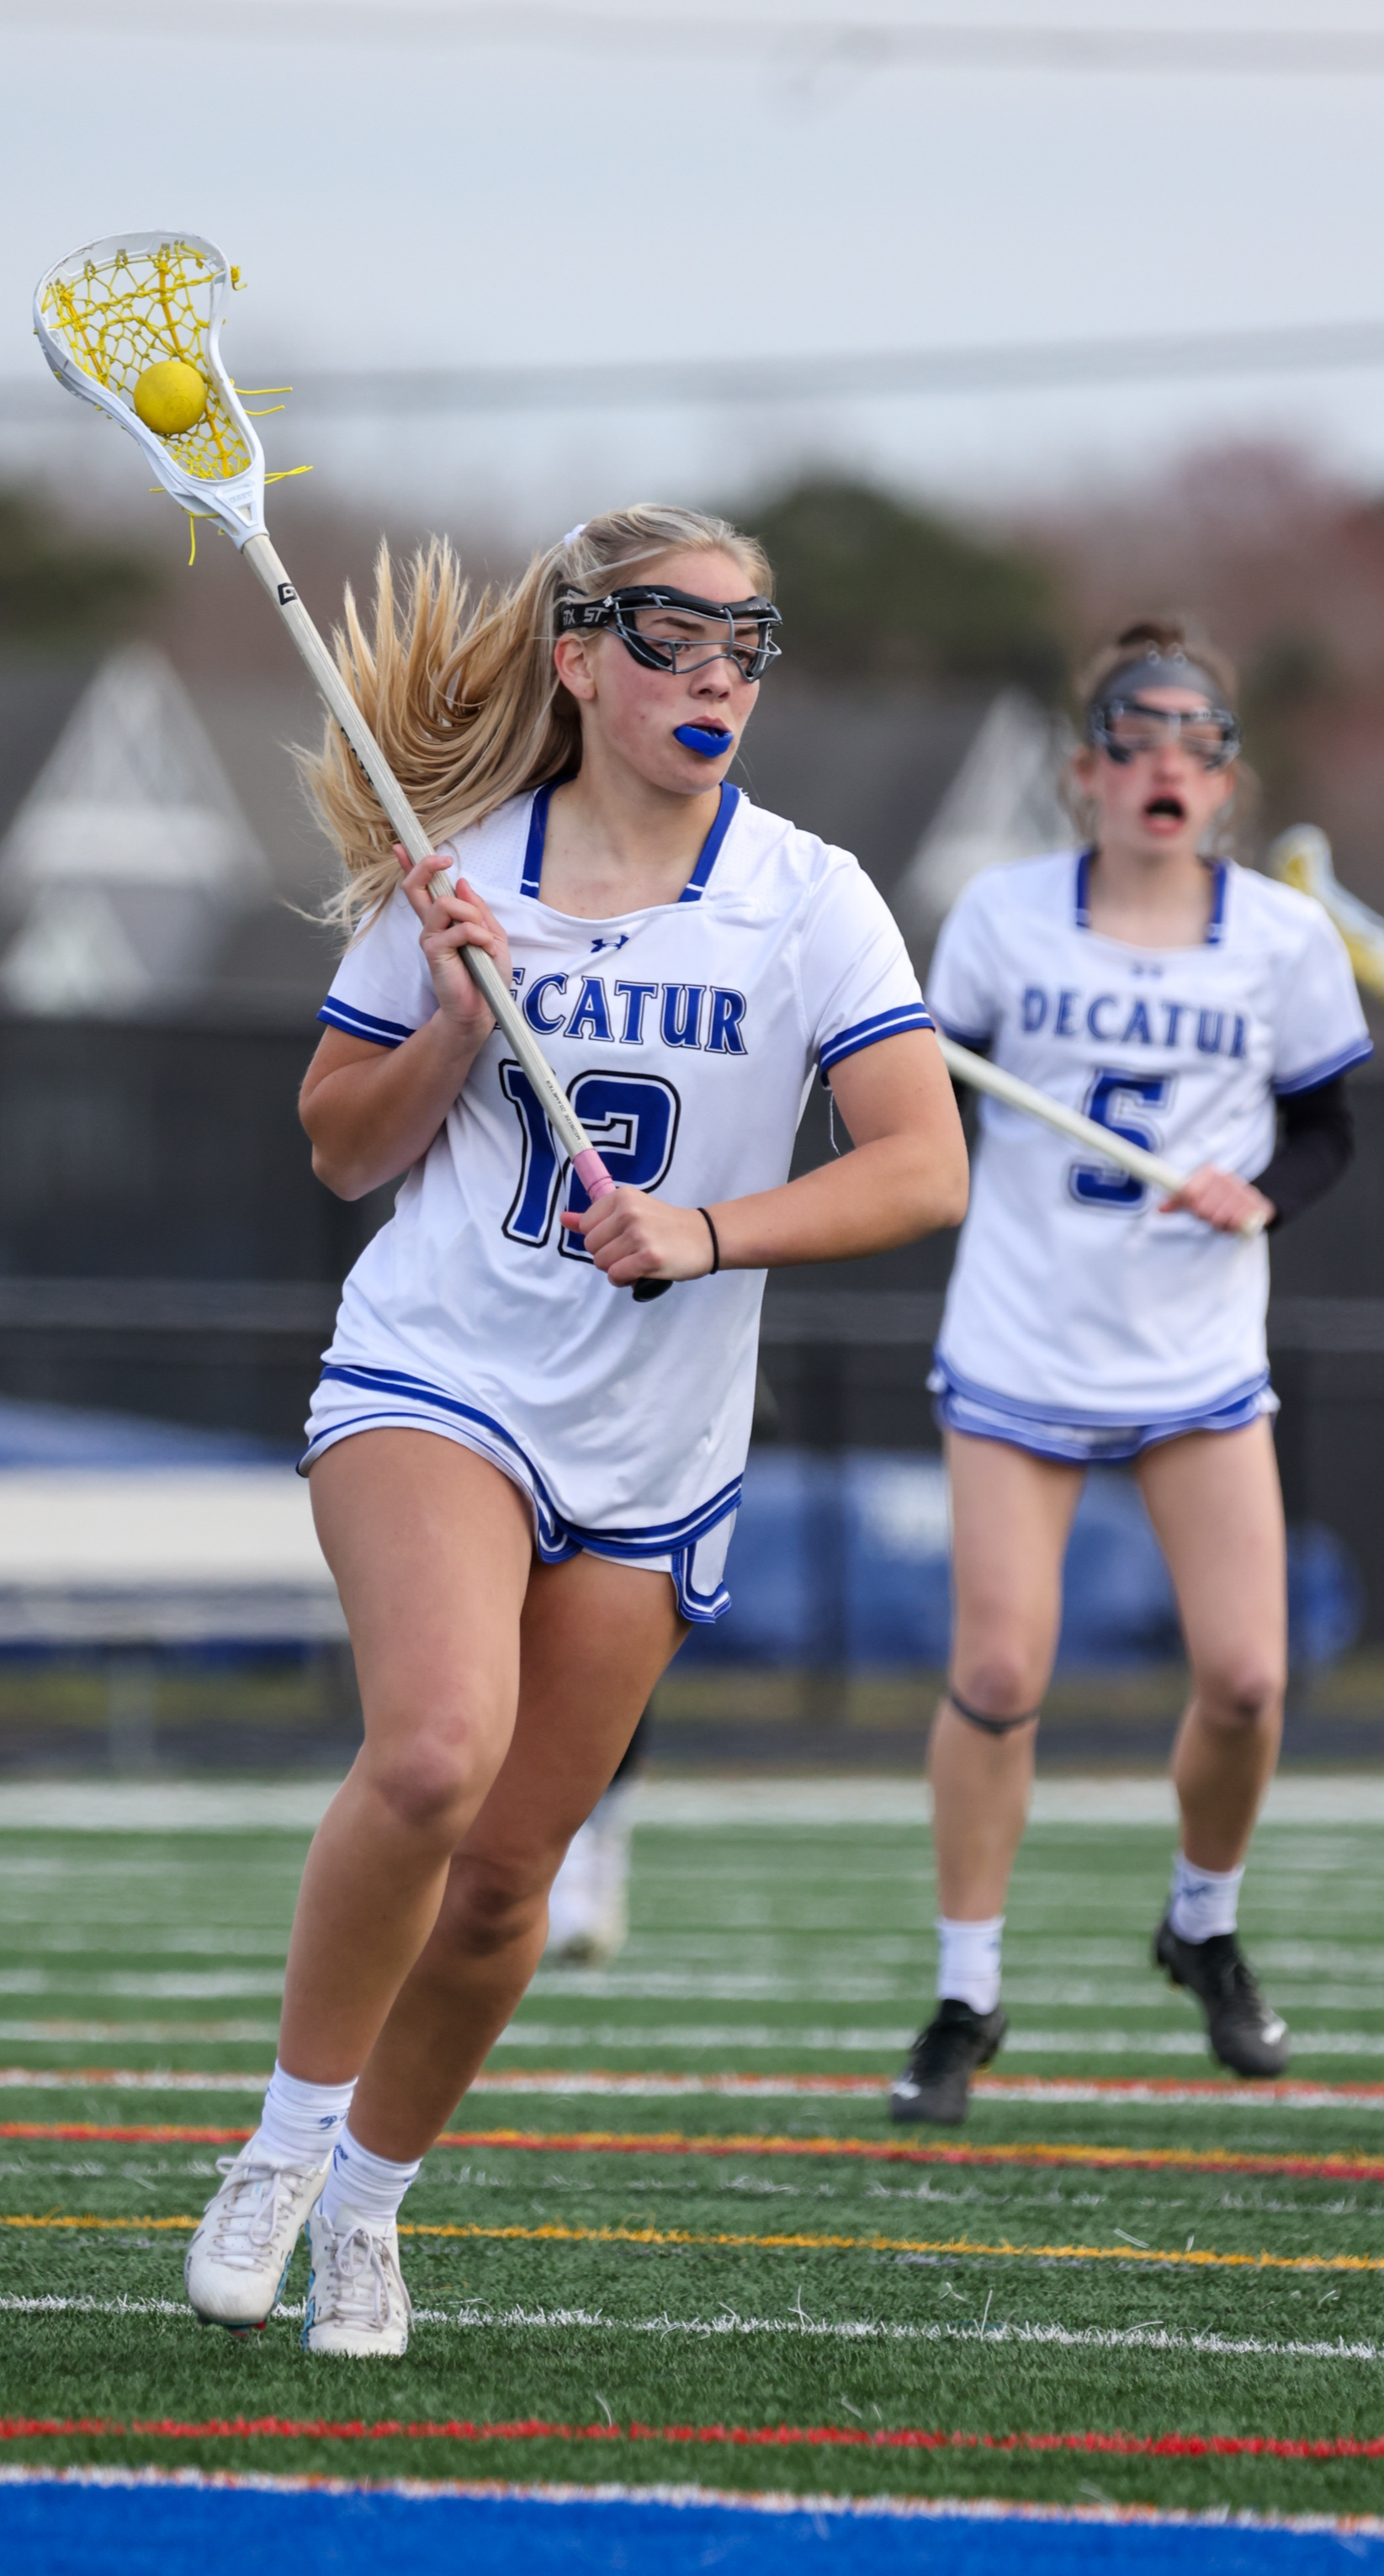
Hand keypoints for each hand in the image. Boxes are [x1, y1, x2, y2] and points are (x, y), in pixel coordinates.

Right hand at [395, 847, 512, 1043]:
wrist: (483, 1008)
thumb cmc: (487, 974)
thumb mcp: (492, 934)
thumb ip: (478, 909)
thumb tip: (462, 881)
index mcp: (444, 920)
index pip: (422, 888)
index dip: (410, 866)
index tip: (400, 846)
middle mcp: (432, 926)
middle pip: (414, 886)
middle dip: (425, 866)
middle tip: (443, 860)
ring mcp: (430, 938)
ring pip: (444, 904)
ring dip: (471, 915)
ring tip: (483, 937)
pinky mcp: (434, 952)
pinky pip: (458, 929)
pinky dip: (478, 935)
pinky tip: (485, 949)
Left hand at [561, 1190, 717, 1287]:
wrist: (705, 1237)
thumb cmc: (666, 1226)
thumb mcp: (631, 1212)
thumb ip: (595, 1217)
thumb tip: (564, 1219)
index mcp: (621, 1197)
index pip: (586, 1227)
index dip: (602, 1239)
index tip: (623, 1237)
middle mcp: (628, 1212)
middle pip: (591, 1247)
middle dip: (608, 1255)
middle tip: (632, 1251)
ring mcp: (639, 1235)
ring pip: (602, 1263)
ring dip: (617, 1269)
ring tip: (637, 1261)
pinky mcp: (649, 1257)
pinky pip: (616, 1276)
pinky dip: (624, 1280)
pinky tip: (640, 1272)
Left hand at [1158, 1164, 1273, 1235]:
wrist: (1250, 1200)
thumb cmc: (1217, 1198)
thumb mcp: (1196, 1196)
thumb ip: (1178, 1202)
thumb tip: (1160, 1209)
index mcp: (1209, 1172)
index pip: (1190, 1193)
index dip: (1194, 1207)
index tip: (1198, 1210)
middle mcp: (1226, 1178)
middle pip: (1205, 1209)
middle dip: (1208, 1217)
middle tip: (1213, 1217)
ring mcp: (1244, 1189)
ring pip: (1222, 1217)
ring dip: (1222, 1224)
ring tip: (1224, 1219)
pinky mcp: (1259, 1204)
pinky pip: (1241, 1222)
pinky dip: (1236, 1226)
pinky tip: (1236, 1222)